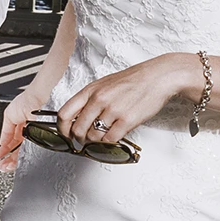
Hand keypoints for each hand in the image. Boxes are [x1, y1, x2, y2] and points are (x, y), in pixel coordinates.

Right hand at [0, 87, 43, 172]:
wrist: (42, 98)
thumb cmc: (28, 101)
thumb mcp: (9, 115)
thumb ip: (5, 131)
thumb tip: (1, 142)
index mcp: (22, 126)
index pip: (12, 142)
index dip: (4, 150)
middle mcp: (30, 133)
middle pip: (18, 150)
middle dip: (9, 159)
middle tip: (2, 165)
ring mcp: (37, 138)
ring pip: (25, 153)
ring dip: (15, 161)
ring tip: (6, 166)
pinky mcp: (45, 141)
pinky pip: (34, 153)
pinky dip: (25, 158)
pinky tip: (17, 161)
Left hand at [56, 53, 196, 145]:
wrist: (157, 77)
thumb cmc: (133, 80)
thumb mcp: (104, 84)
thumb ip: (90, 99)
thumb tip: (77, 117)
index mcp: (90, 90)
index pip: (64, 113)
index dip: (62, 129)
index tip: (66, 135)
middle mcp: (98, 100)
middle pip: (77, 129)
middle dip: (79, 139)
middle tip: (85, 141)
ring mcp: (112, 110)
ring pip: (93, 137)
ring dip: (95, 143)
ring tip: (101, 139)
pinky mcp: (127, 120)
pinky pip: (110, 140)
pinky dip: (108, 143)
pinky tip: (112, 138)